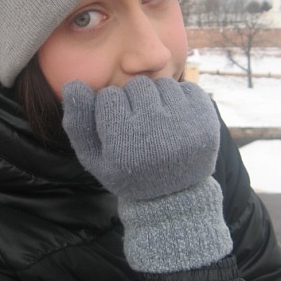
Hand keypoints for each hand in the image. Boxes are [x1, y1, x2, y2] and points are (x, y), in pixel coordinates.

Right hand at [62, 76, 230, 272]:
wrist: (174, 196)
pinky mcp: (206, 120)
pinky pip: (187, 88)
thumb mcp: (94, 158)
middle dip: (134, 101)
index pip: (108, 96)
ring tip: (158, 124)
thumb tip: (74, 84)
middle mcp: (156, 132)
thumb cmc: (128, 174)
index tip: (118, 129)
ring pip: (162, 84)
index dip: (110, 110)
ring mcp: (185, 125)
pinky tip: (176, 122)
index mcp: (124, 144)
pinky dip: (180, 100)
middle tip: (139, 126)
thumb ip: (78, 123)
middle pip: (136, 86)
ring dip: (157, 99)